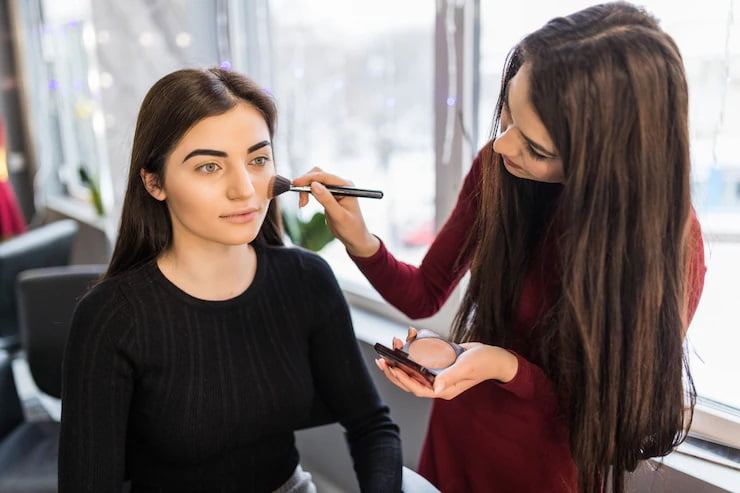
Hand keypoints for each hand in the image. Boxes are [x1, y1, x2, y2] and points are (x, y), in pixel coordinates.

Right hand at [291, 167, 379, 256]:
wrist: (355, 238)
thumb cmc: (351, 229)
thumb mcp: (339, 216)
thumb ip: (327, 200)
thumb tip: (314, 185)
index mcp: (346, 186)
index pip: (324, 176)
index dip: (308, 178)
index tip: (295, 183)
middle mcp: (341, 185)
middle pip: (318, 174)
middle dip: (306, 183)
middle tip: (301, 201)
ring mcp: (335, 189)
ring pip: (315, 180)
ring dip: (305, 189)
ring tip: (302, 204)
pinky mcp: (329, 195)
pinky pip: (315, 188)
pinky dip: (307, 193)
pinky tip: (304, 203)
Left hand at [375, 329, 518, 399]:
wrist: (496, 357)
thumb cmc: (485, 363)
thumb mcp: (467, 367)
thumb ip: (451, 376)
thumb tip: (435, 387)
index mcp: (443, 389)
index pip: (416, 387)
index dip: (401, 379)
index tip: (391, 367)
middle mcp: (438, 384)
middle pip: (410, 380)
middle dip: (394, 370)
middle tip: (382, 359)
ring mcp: (438, 374)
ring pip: (414, 368)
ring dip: (402, 357)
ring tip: (394, 343)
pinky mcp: (439, 364)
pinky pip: (422, 358)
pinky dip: (415, 348)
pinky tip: (411, 335)